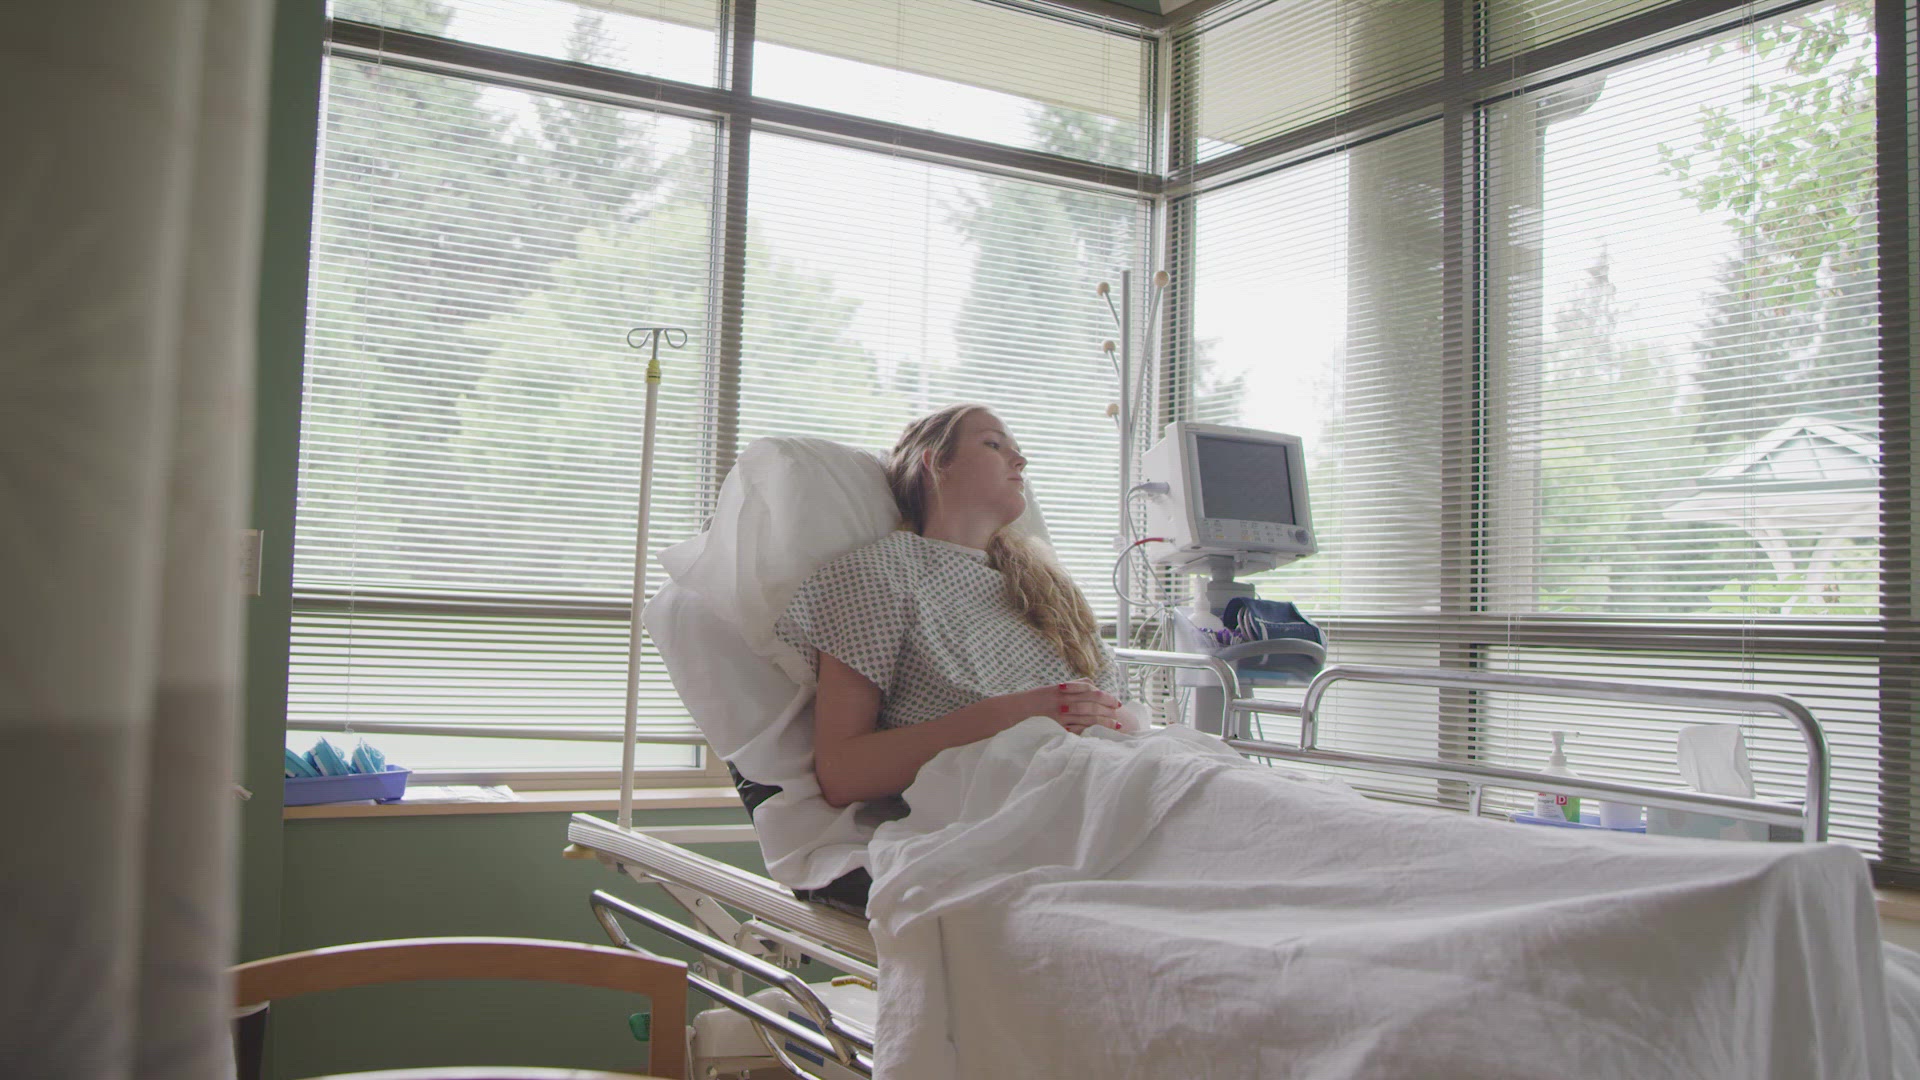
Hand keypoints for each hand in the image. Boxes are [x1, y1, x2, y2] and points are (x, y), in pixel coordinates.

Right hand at [997, 680, 1122, 734]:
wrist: (1022, 707)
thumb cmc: (1044, 696)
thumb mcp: (1059, 686)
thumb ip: (1078, 684)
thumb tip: (1095, 684)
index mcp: (1066, 689)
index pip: (1092, 692)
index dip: (1106, 697)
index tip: (1117, 702)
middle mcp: (1064, 701)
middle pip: (1092, 705)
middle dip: (1108, 710)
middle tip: (1120, 714)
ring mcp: (1061, 715)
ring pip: (1087, 718)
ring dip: (1104, 722)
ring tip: (1117, 726)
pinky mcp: (1059, 726)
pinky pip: (1077, 729)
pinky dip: (1090, 731)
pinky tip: (1100, 733)